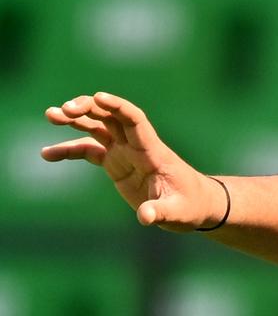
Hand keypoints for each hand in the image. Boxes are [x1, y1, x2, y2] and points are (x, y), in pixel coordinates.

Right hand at [42, 92, 225, 230]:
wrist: (193, 206)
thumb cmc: (190, 207)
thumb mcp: (178, 213)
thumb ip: (160, 213)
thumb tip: (144, 217)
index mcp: (152, 151)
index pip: (134, 120)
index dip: (117, 107)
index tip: (98, 97)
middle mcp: (136, 146)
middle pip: (110, 117)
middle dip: (88, 108)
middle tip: (63, 111)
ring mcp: (124, 152)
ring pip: (97, 127)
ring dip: (75, 119)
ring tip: (50, 115)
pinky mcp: (115, 163)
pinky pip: (88, 151)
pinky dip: (68, 150)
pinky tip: (47, 154)